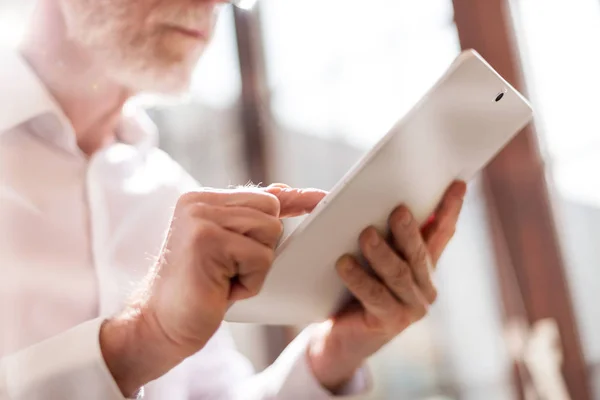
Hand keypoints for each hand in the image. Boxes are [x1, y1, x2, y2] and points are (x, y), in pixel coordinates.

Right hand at [100, 185, 326, 396]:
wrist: (160, 326)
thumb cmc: (199, 291)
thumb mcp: (226, 249)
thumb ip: (249, 220)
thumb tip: (287, 193)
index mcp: (201, 200)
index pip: (261, 196)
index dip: (294, 201)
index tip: (321, 197)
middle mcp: (198, 202)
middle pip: (270, 211)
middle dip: (262, 247)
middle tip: (231, 270)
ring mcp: (200, 218)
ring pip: (269, 232)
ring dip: (256, 267)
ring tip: (225, 279)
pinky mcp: (207, 240)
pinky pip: (260, 257)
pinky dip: (250, 282)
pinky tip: (222, 290)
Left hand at [308, 181, 466, 392]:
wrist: (342, 336)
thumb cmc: (356, 290)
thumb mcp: (374, 260)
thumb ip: (385, 237)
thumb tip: (378, 201)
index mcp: (424, 266)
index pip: (441, 233)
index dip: (450, 209)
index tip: (457, 184)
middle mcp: (424, 287)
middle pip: (419, 253)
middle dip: (409, 231)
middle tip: (398, 209)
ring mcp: (411, 307)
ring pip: (398, 274)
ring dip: (381, 253)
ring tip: (366, 235)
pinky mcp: (390, 322)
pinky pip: (375, 296)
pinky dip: (359, 279)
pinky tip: (343, 263)